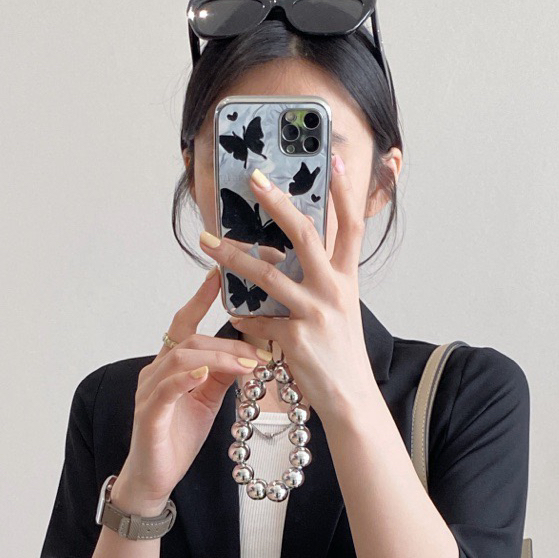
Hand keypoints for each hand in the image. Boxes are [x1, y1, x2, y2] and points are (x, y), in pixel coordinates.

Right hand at [115, 267, 260, 507]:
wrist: (154, 478)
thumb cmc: (177, 438)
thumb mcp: (208, 401)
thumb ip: (222, 375)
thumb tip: (248, 352)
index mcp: (169, 366)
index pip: (184, 324)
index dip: (200, 299)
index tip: (219, 275)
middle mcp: (155, 372)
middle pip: (190, 341)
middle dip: (228, 343)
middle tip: (261, 350)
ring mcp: (149, 392)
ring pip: (181, 360)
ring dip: (218, 358)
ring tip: (246, 363)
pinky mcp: (148, 415)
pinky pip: (165, 389)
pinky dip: (186, 379)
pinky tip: (205, 374)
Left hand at [198, 153, 377, 421]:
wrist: (350, 399)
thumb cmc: (340, 352)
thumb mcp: (339, 308)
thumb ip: (319, 278)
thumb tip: (284, 253)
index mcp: (347, 278)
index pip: (351, 225)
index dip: (344, 190)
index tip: (333, 157)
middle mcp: (334, 289)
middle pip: (306, 234)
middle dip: (278, 203)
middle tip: (253, 179)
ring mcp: (315, 313)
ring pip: (267, 274)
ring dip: (232, 257)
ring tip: (207, 242)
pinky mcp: (295, 338)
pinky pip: (257, 320)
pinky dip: (241, 317)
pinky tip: (232, 315)